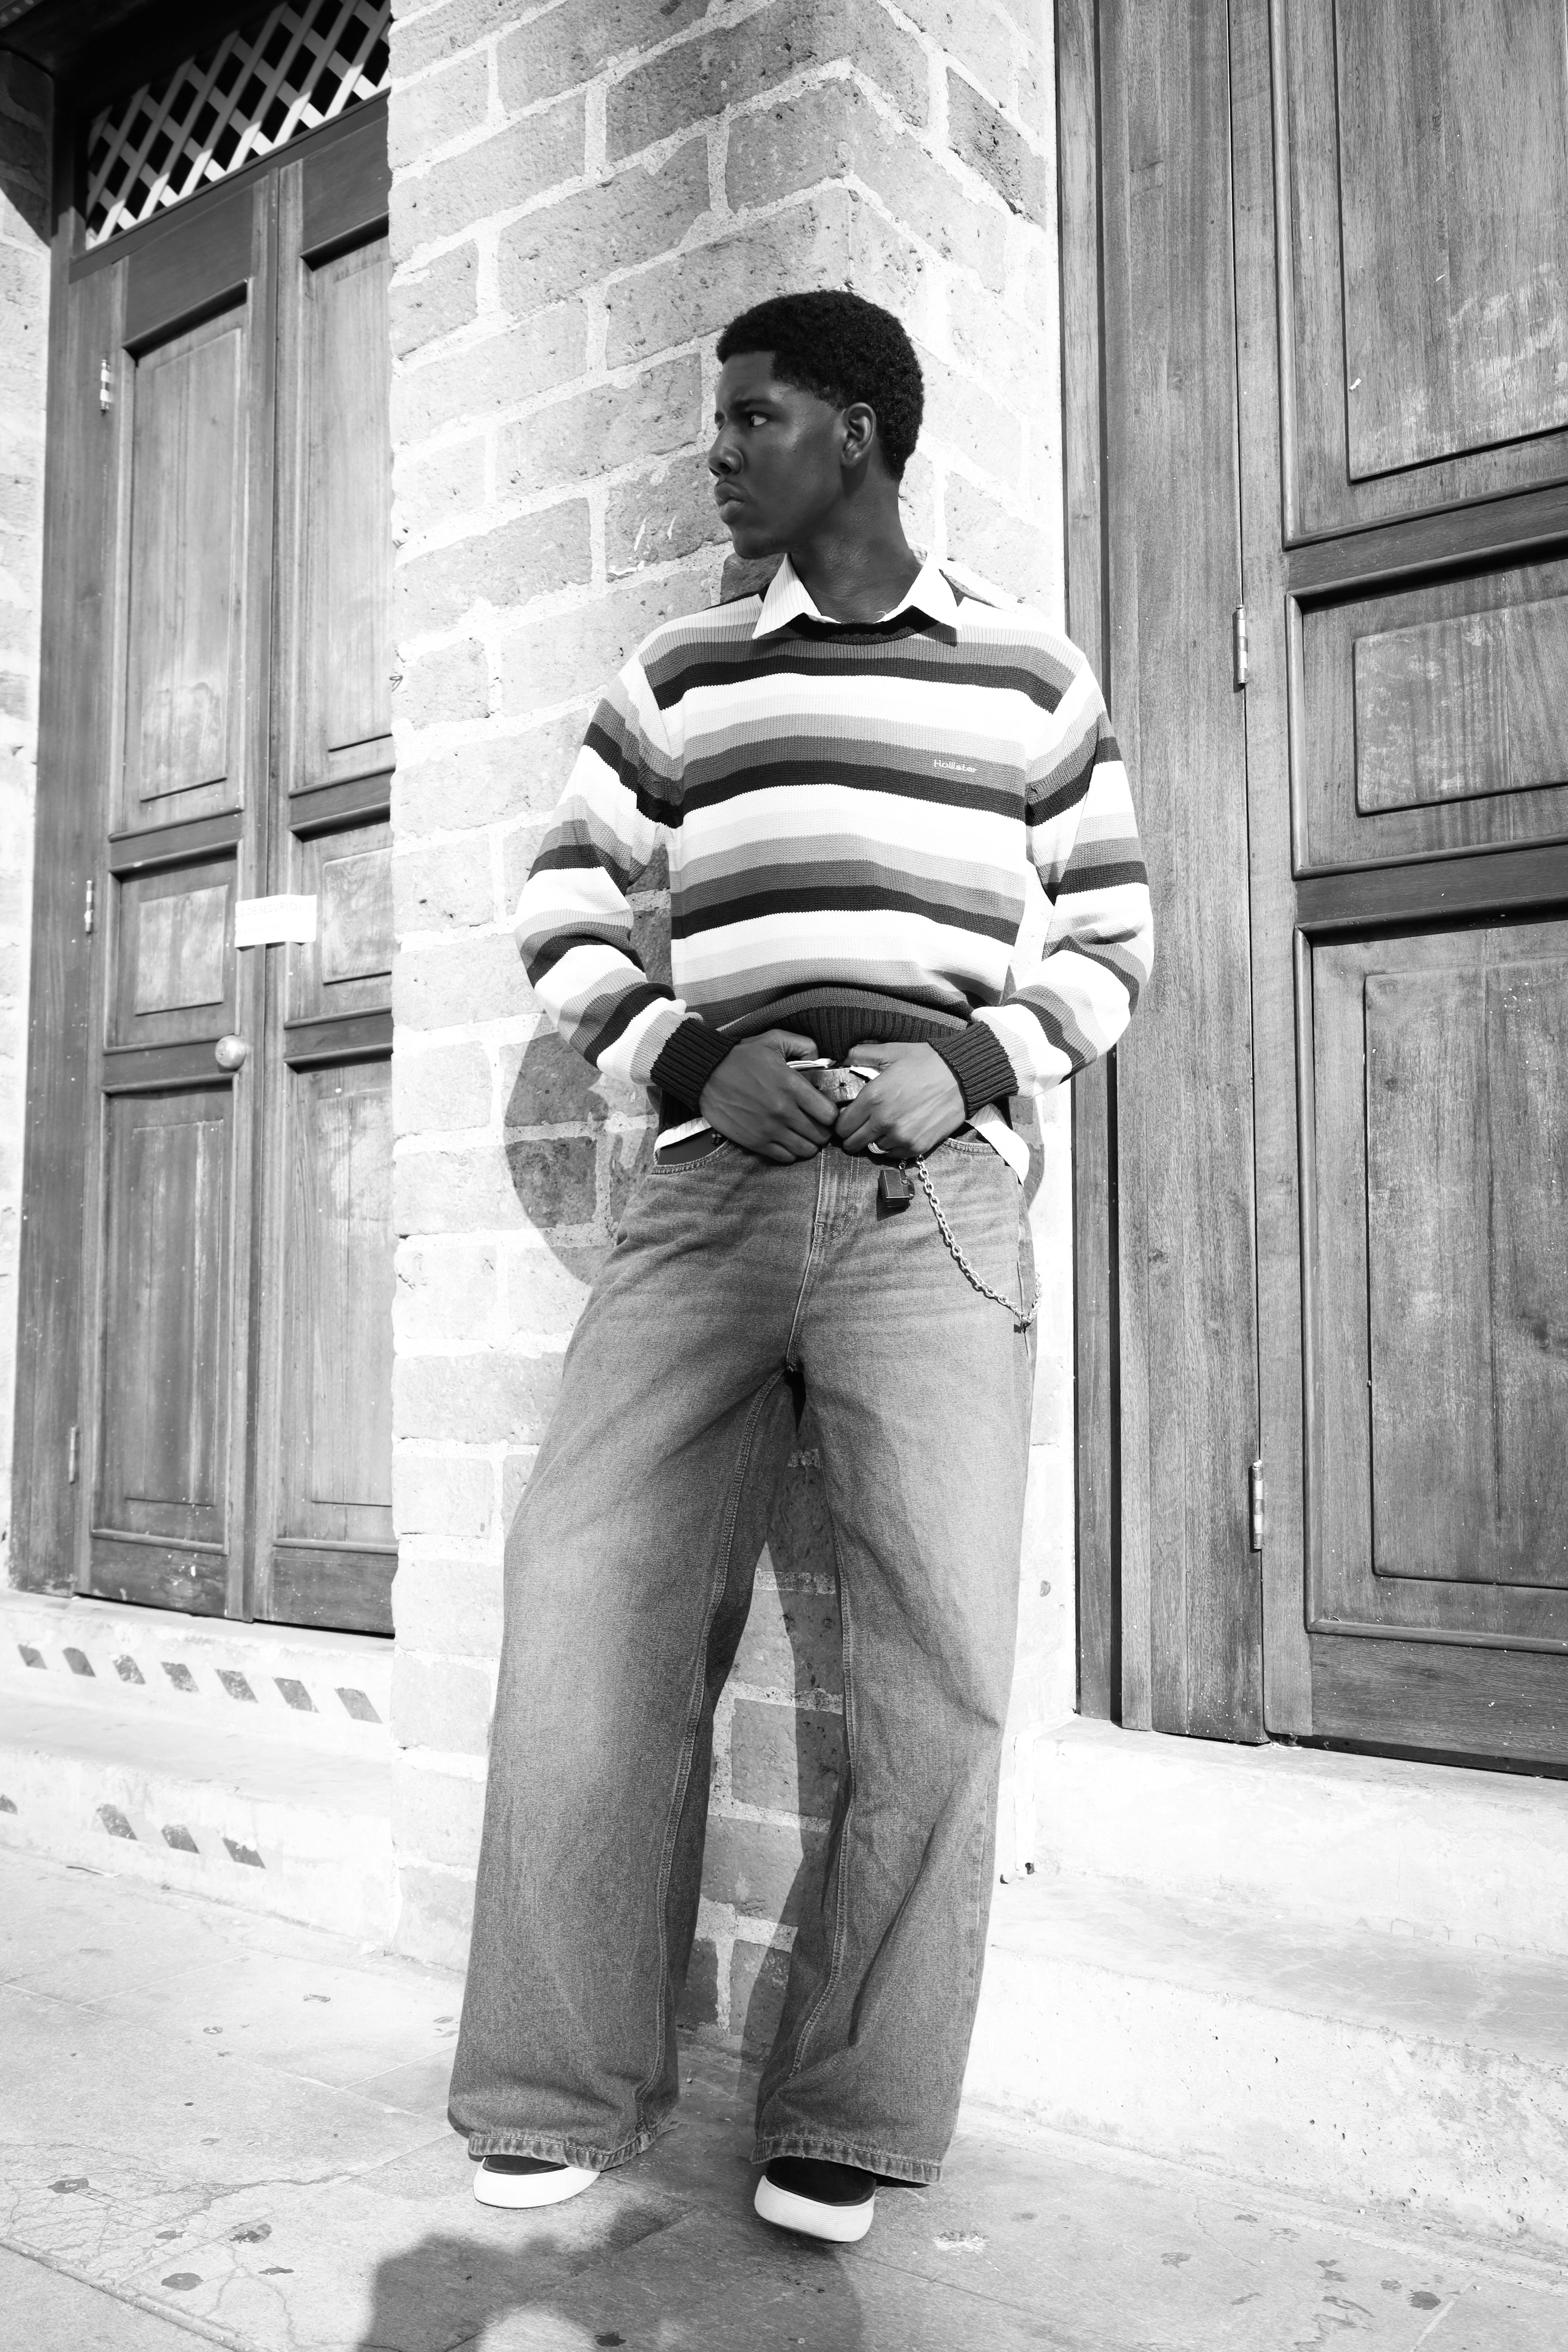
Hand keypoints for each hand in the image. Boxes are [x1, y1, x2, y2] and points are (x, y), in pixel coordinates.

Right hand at [699, 1030, 837, 1161]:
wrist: (705, 1074)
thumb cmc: (740, 1057)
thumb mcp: (773, 1039)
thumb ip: (803, 1045)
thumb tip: (821, 1058)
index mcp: (792, 1087)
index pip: (830, 1114)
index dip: (832, 1114)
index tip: (825, 1111)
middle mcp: (784, 1112)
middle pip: (821, 1135)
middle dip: (822, 1130)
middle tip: (815, 1123)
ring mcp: (769, 1130)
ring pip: (806, 1150)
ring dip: (808, 1143)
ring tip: (801, 1133)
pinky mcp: (755, 1142)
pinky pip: (785, 1158)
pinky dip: (790, 1152)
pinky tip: (786, 1140)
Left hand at [834, 1042, 963, 1158]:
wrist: (962, 1075)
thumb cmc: (927, 1062)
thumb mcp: (891, 1051)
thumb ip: (860, 1054)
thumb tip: (841, 1058)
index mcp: (873, 1097)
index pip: (842, 1125)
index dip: (842, 1122)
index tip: (848, 1118)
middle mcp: (884, 1121)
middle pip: (853, 1143)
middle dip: (853, 1135)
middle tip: (861, 1126)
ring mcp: (901, 1136)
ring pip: (874, 1149)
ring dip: (875, 1140)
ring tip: (885, 1126)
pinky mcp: (917, 1146)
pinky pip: (894, 1154)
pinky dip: (893, 1146)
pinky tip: (900, 1131)